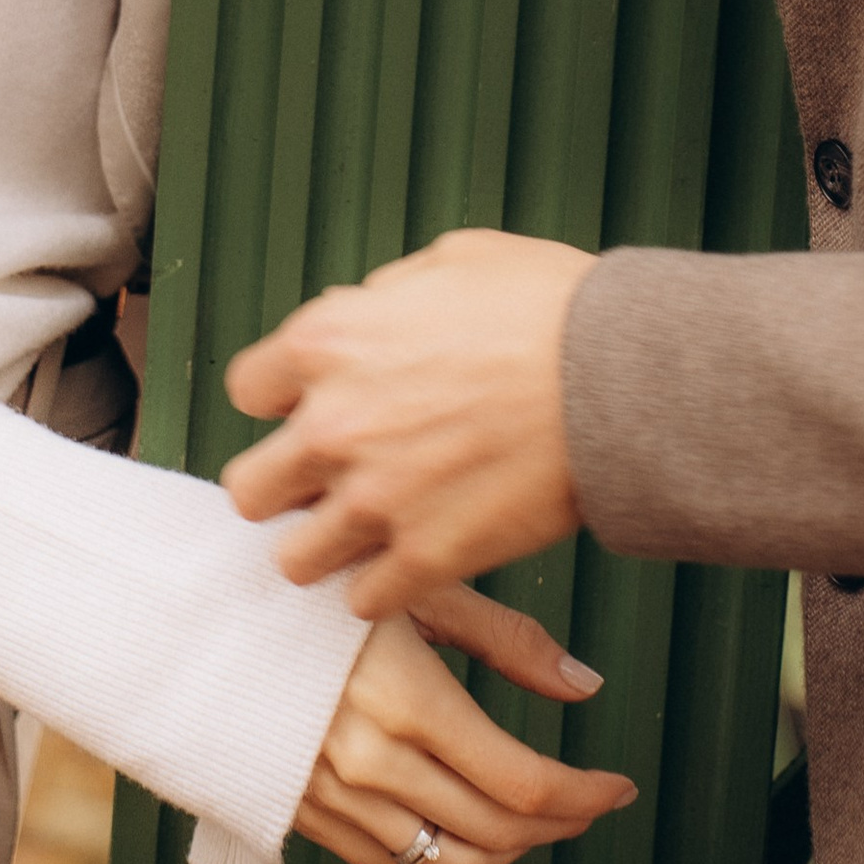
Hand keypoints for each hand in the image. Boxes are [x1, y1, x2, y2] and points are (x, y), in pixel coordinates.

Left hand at [225, 229, 592, 618]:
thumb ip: (382, 299)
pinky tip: (416, 559)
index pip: (246, 390)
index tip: (315, 408)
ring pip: (293, 560)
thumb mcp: (449, 262)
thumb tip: (362, 318)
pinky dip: (385, 588)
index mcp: (327, 342)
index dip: (283, 401)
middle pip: (250, 489)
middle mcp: (332, 425)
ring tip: (368, 532)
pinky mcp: (425, 559)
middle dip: (285, 485)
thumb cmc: (545, 308)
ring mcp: (374, 500)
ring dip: (327, 546)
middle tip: (330, 481)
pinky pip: (363, 601)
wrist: (617, 377)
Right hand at [292, 582, 634, 863]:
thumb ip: (508, 640)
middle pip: (495, 833)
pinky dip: (440, 859)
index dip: (585, 795)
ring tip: (532, 818)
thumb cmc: (323, 582)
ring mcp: (334, 797)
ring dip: (505, 850)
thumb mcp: (420, 590)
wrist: (204, 611)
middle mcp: (371, 762)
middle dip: (559, 825)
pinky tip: (460, 821)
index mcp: (407, 699)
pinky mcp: (305, 815)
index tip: (617, 786)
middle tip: (587, 801)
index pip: (523, 784)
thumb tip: (587, 686)